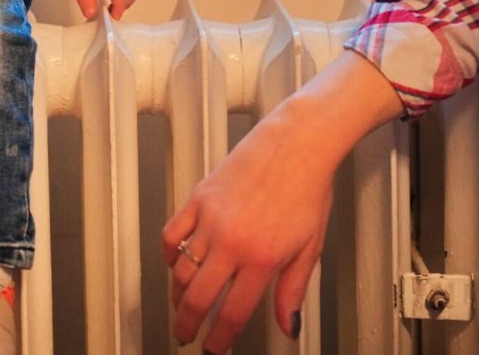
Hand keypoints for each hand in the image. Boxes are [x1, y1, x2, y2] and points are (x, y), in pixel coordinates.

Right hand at [162, 108, 331, 350]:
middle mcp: (232, 242)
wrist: (294, 145)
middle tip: (185, 334)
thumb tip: (288, 326)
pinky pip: (172, 233)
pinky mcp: (198, 197)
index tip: (213, 348)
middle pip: (198, 297)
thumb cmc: (306, 190)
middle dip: (187, 323)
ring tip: (181, 302)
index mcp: (261, 259)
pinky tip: (174, 262)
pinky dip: (169, 253)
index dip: (219, 339)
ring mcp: (211, 218)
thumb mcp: (310, 249)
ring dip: (178, 293)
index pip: (232, 313)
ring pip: (181, 269)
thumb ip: (293, 291)